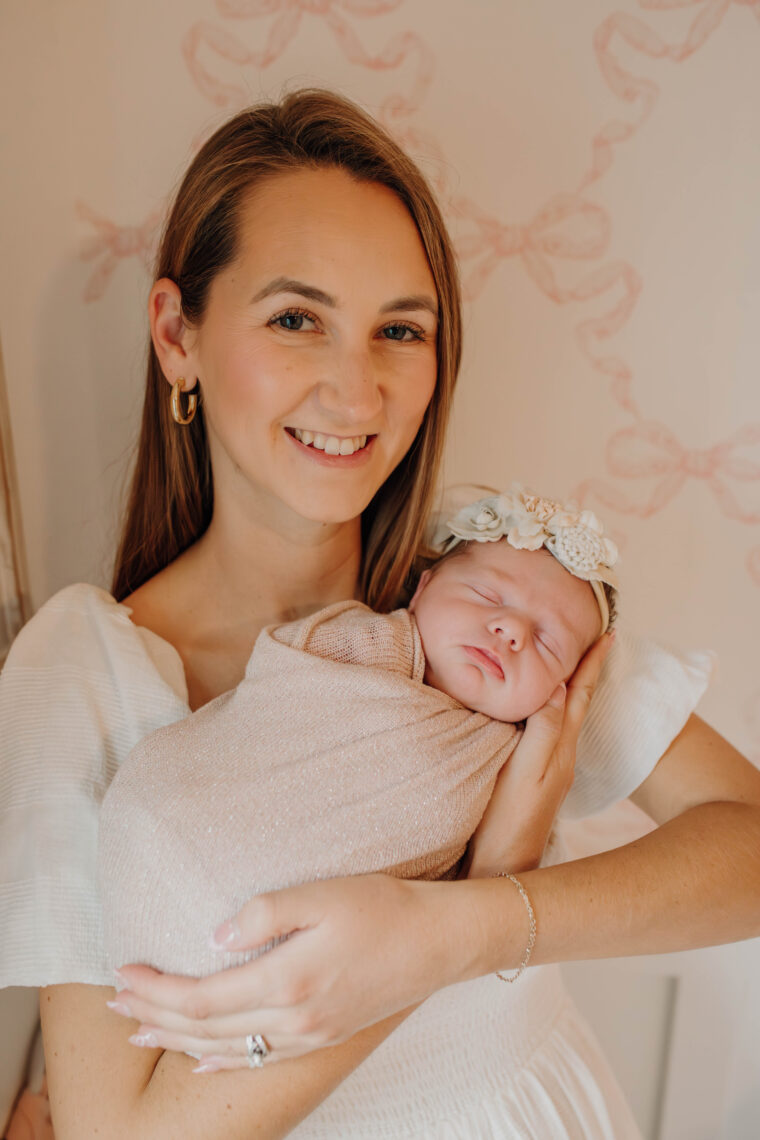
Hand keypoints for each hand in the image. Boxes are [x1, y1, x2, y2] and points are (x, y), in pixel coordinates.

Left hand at [111, 872, 476, 1069]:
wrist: (440, 941)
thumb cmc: (383, 908)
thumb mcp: (322, 893)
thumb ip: (265, 912)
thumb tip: (215, 937)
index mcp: (287, 980)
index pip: (201, 997)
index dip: (156, 989)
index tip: (123, 970)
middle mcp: (294, 1019)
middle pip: (205, 1029)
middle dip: (154, 1016)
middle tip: (114, 1001)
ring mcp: (310, 1035)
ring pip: (226, 1049)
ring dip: (177, 1040)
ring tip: (140, 1031)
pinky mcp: (323, 1036)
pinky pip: (260, 1061)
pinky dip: (220, 1061)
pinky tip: (200, 1061)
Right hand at [463, 631, 614, 877]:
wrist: (501, 870)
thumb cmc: (507, 821)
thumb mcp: (524, 772)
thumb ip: (542, 729)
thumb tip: (557, 686)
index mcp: (560, 749)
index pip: (579, 695)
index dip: (591, 664)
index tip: (605, 633)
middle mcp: (560, 756)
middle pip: (576, 702)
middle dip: (584, 670)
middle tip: (592, 639)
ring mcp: (549, 768)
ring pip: (563, 716)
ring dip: (568, 688)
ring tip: (568, 665)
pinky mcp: (534, 778)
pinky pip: (548, 730)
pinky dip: (549, 708)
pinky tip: (538, 709)